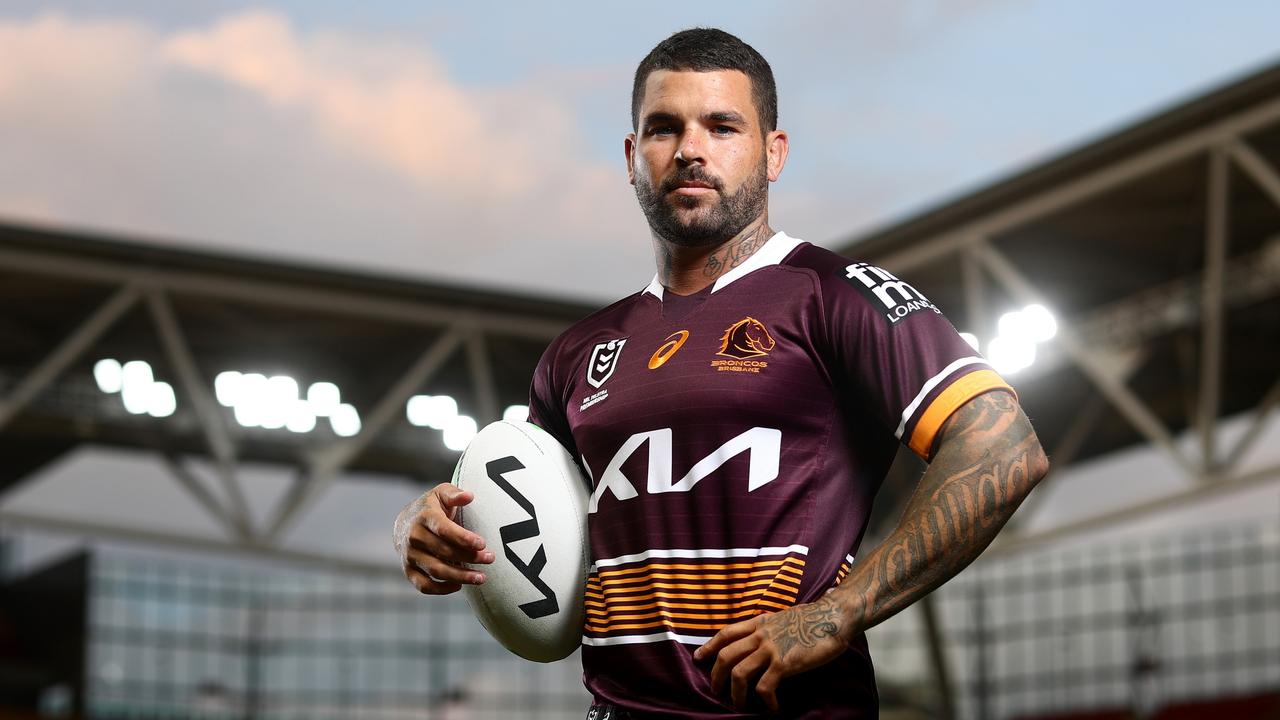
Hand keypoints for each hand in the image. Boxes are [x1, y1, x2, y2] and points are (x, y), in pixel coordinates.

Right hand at [394, 483, 493, 594]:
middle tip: (490, 558)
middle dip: (470, 557)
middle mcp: (415, 537)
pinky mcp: (409, 571)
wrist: (404, 524)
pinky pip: (425, 586)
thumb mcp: (441, 493)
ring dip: (461, 576)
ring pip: (436, 571)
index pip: (444, 530)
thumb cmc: (431, 508)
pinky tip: (460, 585)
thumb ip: (454, 494)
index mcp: (425, 517)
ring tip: (481, 577)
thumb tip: (469, 496)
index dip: (464, 538)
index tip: (482, 544)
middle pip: (444, 552)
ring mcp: (410, 556)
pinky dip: (442, 589)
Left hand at [693, 597, 848, 711]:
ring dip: (736, 694)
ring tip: (739, 705)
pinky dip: (766, 701)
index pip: (725, 633)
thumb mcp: (781, 618)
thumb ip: (767, 629)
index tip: (699, 658)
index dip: (709, 646)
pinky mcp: (784, 664)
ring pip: (739, 673)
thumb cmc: (812, 619)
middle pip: (726, 655)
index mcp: (758, 623)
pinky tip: (773, 708)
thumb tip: (758, 640)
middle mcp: (760, 635)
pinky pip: (765, 687)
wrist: (833, 617)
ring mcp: (771, 649)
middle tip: (716, 690)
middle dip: (716, 676)